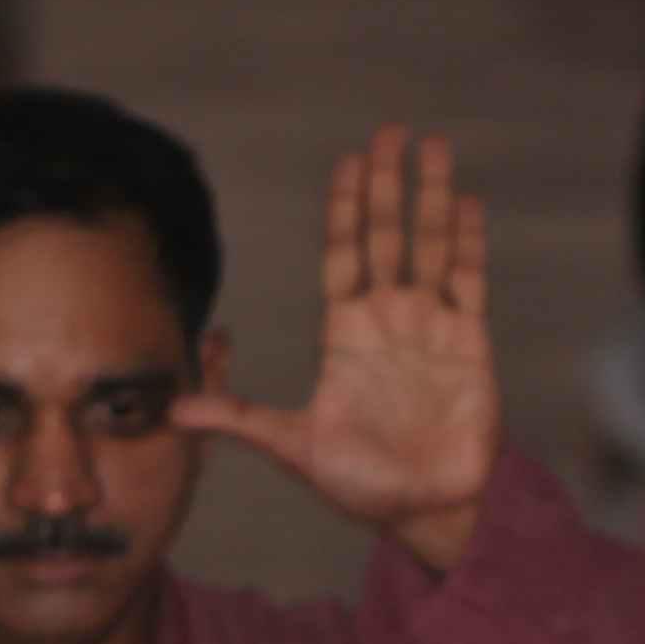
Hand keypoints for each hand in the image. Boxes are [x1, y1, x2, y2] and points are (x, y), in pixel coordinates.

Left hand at [174, 127, 500, 569]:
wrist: (427, 510)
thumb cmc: (364, 483)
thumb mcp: (292, 447)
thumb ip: (239, 419)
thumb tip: (174, 410)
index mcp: (345, 332)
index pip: (343, 253)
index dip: (345, 207)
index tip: (349, 163)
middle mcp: (388, 318)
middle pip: (386, 234)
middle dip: (387, 183)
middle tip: (389, 133)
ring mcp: (431, 326)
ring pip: (431, 245)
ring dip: (431, 196)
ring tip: (434, 147)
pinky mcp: (469, 344)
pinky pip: (470, 281)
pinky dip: (470, 242)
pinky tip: (468, 203)